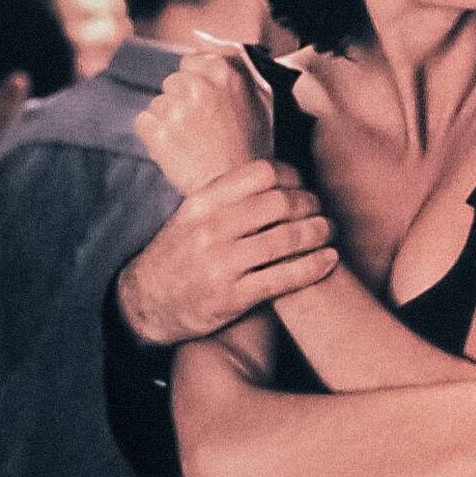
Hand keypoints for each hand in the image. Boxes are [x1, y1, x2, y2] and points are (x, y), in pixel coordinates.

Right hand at [117, 160, 337, 345]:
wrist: (145, 303)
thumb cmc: (179, 254)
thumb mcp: (191, 215)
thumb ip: (227, 196)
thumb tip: (276, 175)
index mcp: (202, 202)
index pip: (260, 173)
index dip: (292, 176)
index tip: (303, 184)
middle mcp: (210, 229)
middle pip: (279, 203)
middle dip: (310, 203)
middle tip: (322, 209)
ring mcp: (221, 264)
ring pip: (286, 239)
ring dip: (318, 233)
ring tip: (329, 231)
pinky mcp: (232, 297)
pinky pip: (284, 278)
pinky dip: (314, 267)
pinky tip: (329, 260)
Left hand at [135, 45, 272, 194]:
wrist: (238, 191)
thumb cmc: (251, 147)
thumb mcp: (259, 100)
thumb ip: (233, 67)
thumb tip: (202, 39)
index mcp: (224, 72)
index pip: (191, 62)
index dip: (197, 85)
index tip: (205, 104)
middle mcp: (198, 85)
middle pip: (172, 83)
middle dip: (181, 102)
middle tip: (200, 128)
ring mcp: (176, 108)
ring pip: (158, 104)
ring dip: (168, 120)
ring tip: (190, 142)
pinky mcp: (158, 131)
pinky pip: (144, 122)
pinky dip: (154, 136)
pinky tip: (175, 150)